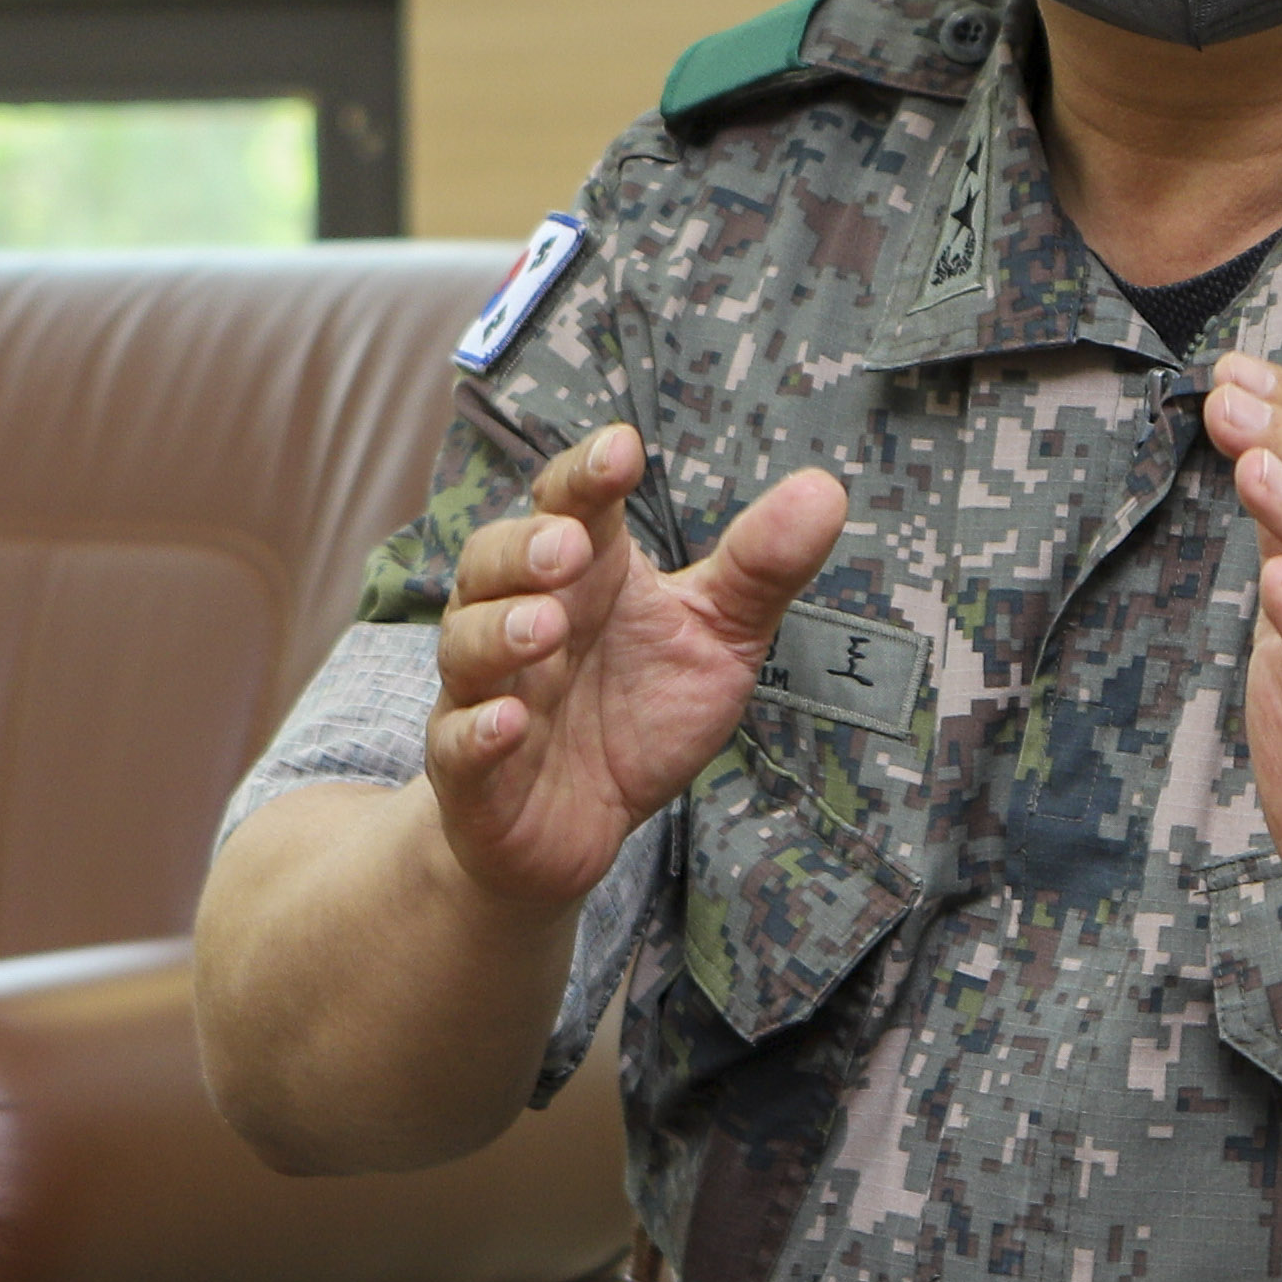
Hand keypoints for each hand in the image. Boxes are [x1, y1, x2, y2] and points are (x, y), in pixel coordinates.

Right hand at [423, 424, 843, 915]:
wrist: (577, 830)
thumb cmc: (642, 711)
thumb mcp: (716, 638)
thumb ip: (760, 569)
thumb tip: (824, 488)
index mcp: (584, 576)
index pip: (569, 503)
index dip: (588, 474)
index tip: (624, 451)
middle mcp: (522, 620)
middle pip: (492, 561)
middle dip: (524, 548)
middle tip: (568, 549)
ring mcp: (488, 694)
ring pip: (466, 644)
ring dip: (499, 630)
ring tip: (547, 627)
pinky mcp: (472, 774)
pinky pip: (457, 744)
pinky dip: (478, 730)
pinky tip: (510, 722)